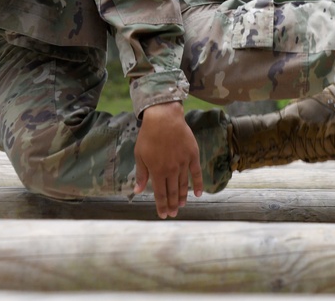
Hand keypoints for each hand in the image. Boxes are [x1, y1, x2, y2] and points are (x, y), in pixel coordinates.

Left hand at [133, 101, 203, 218]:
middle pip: (172, 192)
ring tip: (181, 205)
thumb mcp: (140, 155)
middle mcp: (171, 170)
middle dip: (172, 205)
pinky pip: (196, 173)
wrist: (164, 118)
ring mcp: (183, 164)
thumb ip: (141, 174)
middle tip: (173, 214)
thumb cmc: (148, 136)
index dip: (161, 206)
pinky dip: (198, 185)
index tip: (163, 215)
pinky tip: (198, 194)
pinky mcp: (192, 156)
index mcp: (157, 171)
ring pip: (183, 185)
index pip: (160, 194)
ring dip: (182, 197)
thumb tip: (137, 191)